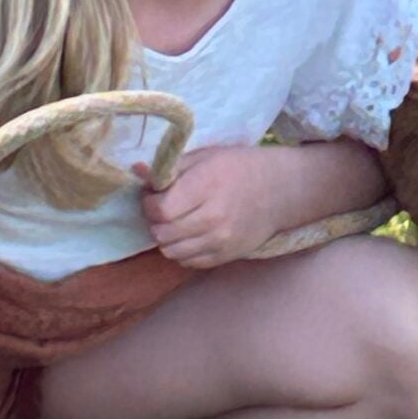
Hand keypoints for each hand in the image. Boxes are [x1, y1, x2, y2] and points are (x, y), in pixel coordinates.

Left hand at [138, 145, 287, 268]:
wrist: (280, 190)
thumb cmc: (240, 167)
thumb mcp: (207, 156)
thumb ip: (172, 166)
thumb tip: (137, 170)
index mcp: (207, 186)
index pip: (160, 209)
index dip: (149, 203)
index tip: (154, 195)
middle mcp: (213, 217)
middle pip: (162, 233)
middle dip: (155, 221)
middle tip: (162, 209)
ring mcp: (220, 241)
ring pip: (171, 252)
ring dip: (167, 237)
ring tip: (175, 222)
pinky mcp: (225, 256)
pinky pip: (188, 262)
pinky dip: (183, 250)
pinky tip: (190, 234)